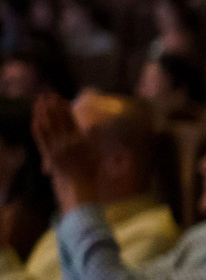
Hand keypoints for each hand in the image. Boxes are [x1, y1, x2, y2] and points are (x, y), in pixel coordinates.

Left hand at [31, 93, 100, 207]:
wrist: (81, 184)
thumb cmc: (92, 168)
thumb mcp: (96, 151)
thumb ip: (94, 137)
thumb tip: (95, 124)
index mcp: (79, 140)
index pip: (69, 119)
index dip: (63, 107)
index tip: (59, 98)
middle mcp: (66, 143)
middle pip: (56, 119)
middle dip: (51, 106)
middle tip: (47, 95)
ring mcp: (56, 148)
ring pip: (46, 126)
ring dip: (41, 113)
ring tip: (39, 102)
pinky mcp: (49, 154)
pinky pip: (40, 138)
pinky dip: (37, 127)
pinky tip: (35, 119)